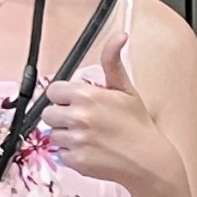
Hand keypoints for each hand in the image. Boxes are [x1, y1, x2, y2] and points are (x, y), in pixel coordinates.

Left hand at [44, 32, 171, 189]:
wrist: (148, 160)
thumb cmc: (137, 125)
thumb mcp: (126, 89)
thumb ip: (113, 61)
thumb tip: (119, 36)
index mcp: (86, 95)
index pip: (53, 91)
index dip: (64, 97)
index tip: (77, 103)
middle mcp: (78, 117)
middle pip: (49, 114)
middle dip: (63, 117)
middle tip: (85, 121)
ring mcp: (75, 140)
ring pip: (54, 135)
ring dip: (67, 136)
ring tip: (90, 137)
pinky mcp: (75, 161)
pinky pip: (61, 154)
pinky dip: (73, 154)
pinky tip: (92, 150)